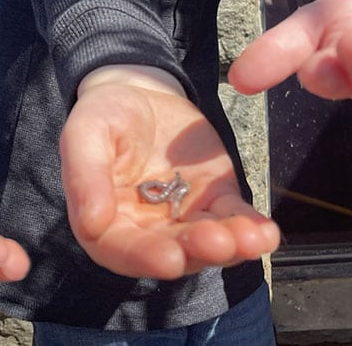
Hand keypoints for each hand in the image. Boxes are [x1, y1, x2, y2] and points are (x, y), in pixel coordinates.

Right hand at [60, 68, 279, 279]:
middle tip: (219, 242)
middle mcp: (146, 232)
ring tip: (252, 237)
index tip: (170, 259)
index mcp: (106, 223)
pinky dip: (252, 229)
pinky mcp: (215, 202)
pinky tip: (266, 231)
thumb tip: (90, 222)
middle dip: (197, 251)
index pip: (123, 250)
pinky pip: (234, 220)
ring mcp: (184, 220)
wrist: (142, 93)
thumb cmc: (104, 114)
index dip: (145, 257)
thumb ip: (85, 174)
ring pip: (207, 243)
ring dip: (232, 245)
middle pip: (172, 252)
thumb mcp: (86, 131)